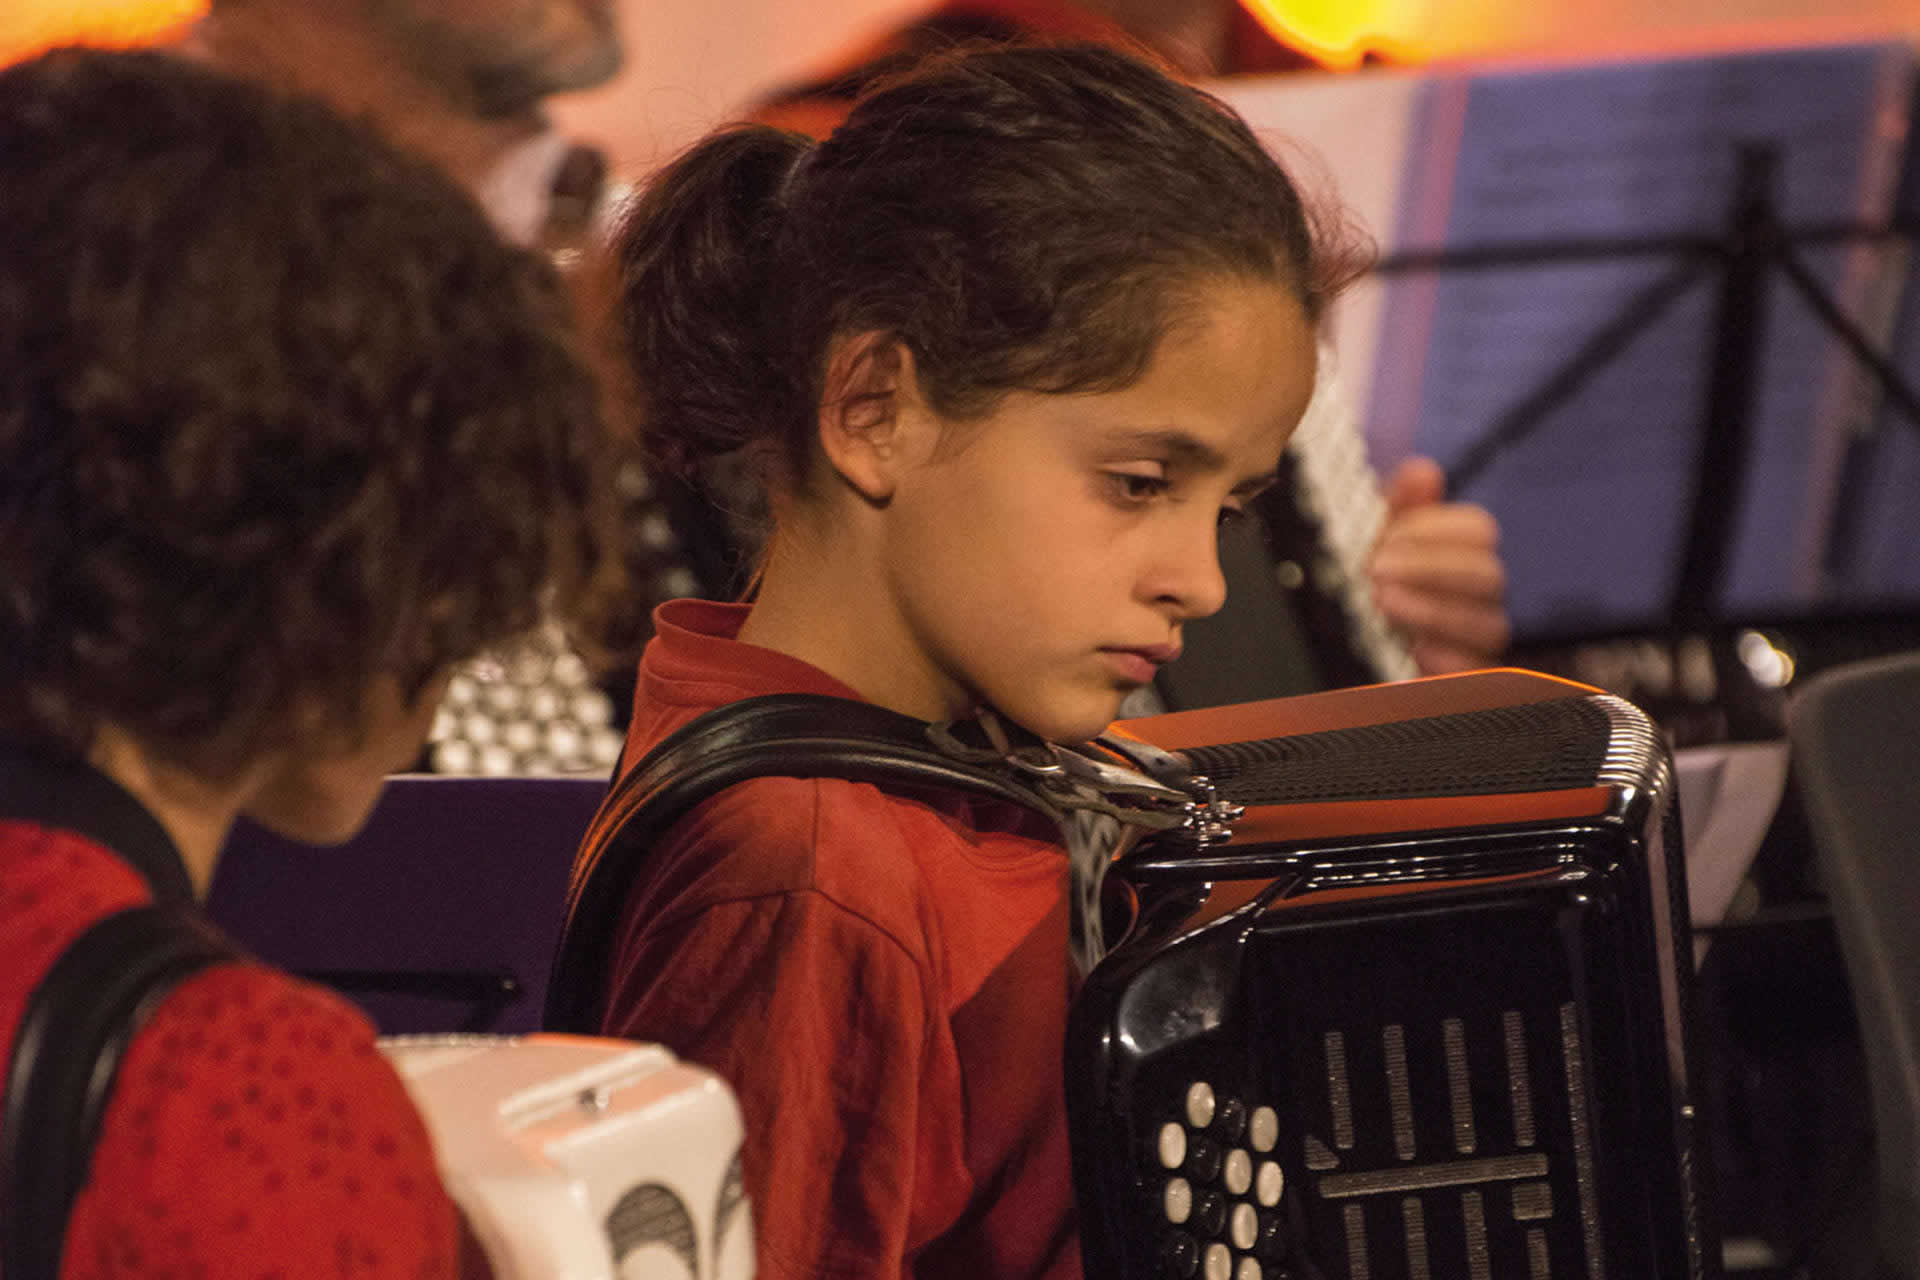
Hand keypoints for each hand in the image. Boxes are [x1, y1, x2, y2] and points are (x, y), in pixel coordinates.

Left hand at [1368, 457, 1509, 674]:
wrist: (1365, 645)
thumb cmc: (1387, 581)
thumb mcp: (1387, 541)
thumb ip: (1403, 505)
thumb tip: (1423, 471)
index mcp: (1472, 552)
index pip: (1479, 530)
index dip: (1431, 530)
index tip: (1386, 539)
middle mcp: (1489, 594)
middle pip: (1487, 575)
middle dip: (1430, 569)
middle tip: (1376, 571)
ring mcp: (1485, 638)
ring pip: (1488, 625)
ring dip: (1433, 612)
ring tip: (1383, 602)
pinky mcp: (1474, 679)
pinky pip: (1481, 674)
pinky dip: (1451, 663)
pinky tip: (1418, 650)